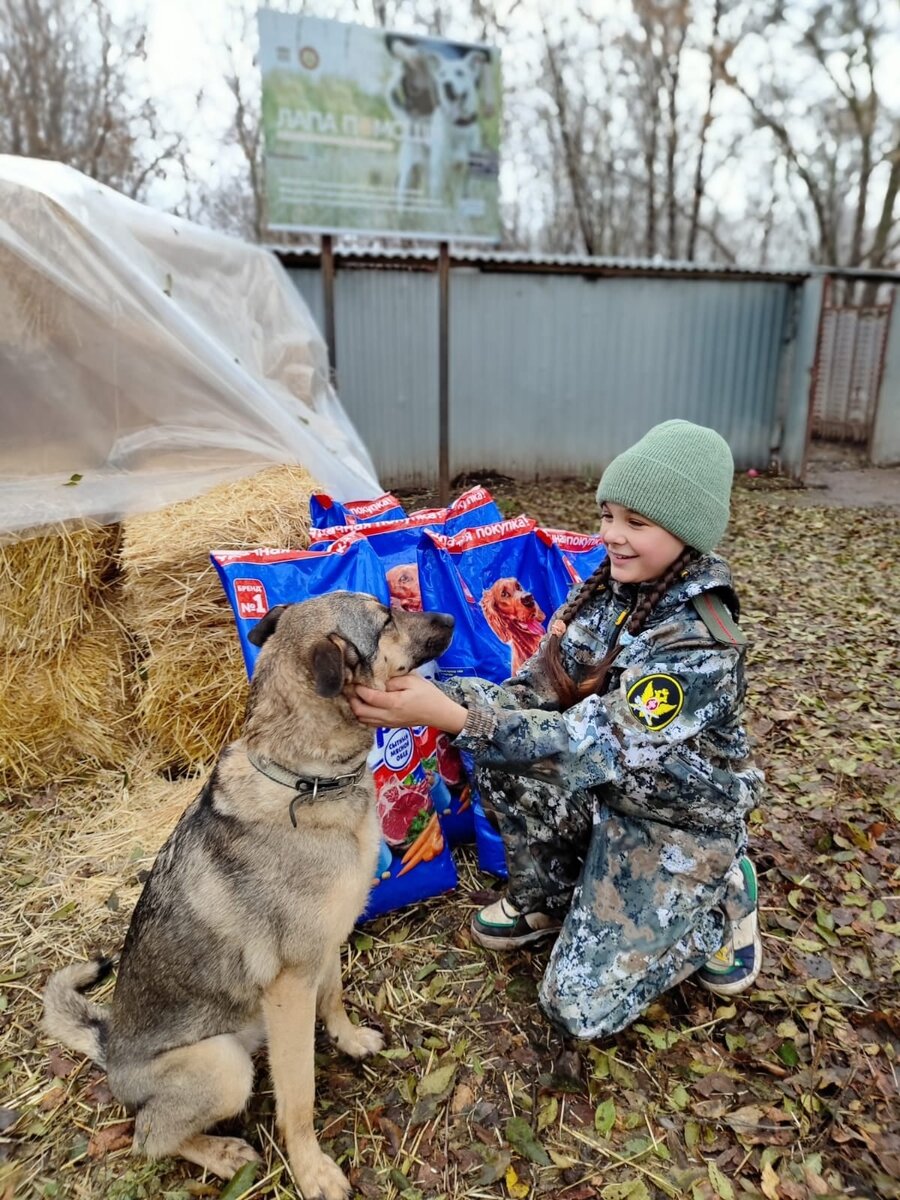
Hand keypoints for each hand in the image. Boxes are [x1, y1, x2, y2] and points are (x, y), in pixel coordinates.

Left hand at [349, 673, 467, 734]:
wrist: (439, 713)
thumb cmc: (428, 695)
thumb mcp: (413, 680)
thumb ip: (394, 680)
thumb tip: (378, 680)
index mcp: (394, 703)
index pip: (369, 697)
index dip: (358, 689)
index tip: (355, 680)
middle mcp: (389, 716)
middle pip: (360, 712)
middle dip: (352, 700)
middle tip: (351, 688)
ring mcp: (388, 723)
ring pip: (363, 720)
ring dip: (356, 708)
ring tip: (356, 696)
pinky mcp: (390, 726)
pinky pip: (370, 723)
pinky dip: (364, 715)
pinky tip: (366, 705)